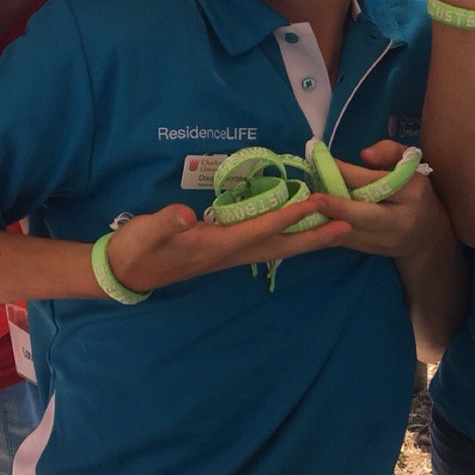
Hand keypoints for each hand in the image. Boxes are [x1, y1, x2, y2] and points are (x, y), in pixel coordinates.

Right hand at [105, 196, 351, 292]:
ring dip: (308, 239)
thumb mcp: (145, 233)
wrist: (126, 271)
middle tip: (348, 225)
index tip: (316, 203)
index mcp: (214, 246)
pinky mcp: (225, 251)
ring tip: (338, 230)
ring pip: (277, 247)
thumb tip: (184, 216)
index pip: (258, 229)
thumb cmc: (136, 249)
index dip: (288, 216)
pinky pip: (266, 244)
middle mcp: (229, 253)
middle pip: (280, 245)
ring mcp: (229, 254)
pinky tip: (300, 230)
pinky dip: (288, 235)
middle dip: (314, 235)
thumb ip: (165, 223)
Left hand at [312, 141, 448, 261]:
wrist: (427, 233)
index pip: (376, 182)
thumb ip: (389, 151)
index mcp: (412, 191)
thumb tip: (365, 154)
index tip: (323, 163)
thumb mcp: (408, 164)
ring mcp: (388, 240)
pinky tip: (311, 224)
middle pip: (367, 215)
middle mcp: (401, 219)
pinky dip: (328, 234)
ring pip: (354, 233)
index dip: (348, 173)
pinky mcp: (374, 251)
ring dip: (327, 223)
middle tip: (312, 198)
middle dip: (338, 207)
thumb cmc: (413, 189)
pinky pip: (348, 243)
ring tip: (305, 210)